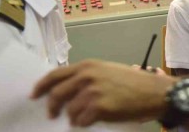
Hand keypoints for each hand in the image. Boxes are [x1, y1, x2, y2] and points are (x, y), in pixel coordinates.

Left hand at [31, 60, 174, 126]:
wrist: (154, 91)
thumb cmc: (134, 82)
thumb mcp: (108, 71)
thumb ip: (88, 76)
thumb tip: (68, 89)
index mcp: (88, 66)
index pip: (55, 75)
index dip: (41, 86)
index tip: (34, 95)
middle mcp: (87, 76)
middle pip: (57, 94)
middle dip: (51, 106)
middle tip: (51, 114)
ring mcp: (93, 92)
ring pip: (70, 110)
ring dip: (73, 117)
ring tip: (82, 118)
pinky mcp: (99, 107)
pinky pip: (81, 121)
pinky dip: (84, 123)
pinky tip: (92, 121)